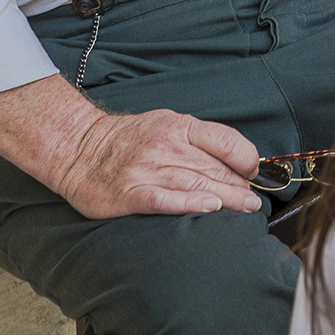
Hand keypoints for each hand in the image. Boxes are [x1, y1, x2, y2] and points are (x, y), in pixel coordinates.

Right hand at [54, 108, 262, 218]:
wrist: (79, 148)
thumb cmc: (130, 140)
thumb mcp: (167, 125)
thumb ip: (198, 141)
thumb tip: (237, 162)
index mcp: (179, 127)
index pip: (225, 141)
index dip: (246, 159)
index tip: (253, 175)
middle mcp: (165, 145)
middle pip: (214, 168)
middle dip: (240, 187)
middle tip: (255, 203)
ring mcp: (146, 168)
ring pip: (195, 183)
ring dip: (226, 197)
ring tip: (245, 209)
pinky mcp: (128, 192)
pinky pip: (162, 198)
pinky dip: (187, 203)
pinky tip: (207, 207)